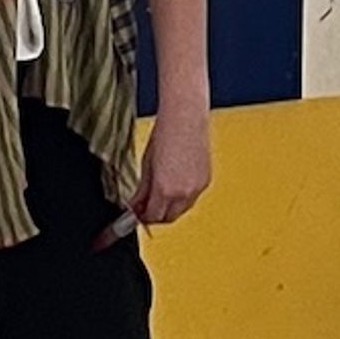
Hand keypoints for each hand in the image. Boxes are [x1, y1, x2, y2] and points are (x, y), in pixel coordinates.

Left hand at [133, 106, 211, 226]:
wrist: (185, 119)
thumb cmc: (165, 135)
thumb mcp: (146, 166)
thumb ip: (141, 190)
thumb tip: (134, 205)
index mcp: (166, 190)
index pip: (153, 217)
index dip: (142, 218)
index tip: (134, 215)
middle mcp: (184, 192)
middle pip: (168, 217)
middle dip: (154, 216)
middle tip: (142, 209)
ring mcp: (198, 187)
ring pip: (181, 209)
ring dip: (168, 208)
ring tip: (155, 196)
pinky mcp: (206, 180)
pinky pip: (192, 198)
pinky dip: (180, 198)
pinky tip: (170, 187)